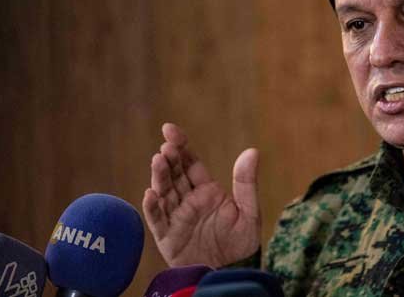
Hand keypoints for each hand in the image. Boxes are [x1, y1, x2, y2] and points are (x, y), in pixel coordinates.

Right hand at [142, 123, 260, 267]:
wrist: (228, 273)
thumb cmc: (238, 243)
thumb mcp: (249, 212)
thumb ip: (247, 183)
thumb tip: (252, 151)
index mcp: (206, 191)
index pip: (190, 163)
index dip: (180, 146)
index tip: (170, 130)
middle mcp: (188, 200)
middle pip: (174, 174)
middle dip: (169, 159)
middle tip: (166, 146)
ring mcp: (176, 217)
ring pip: (164, 192)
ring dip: (159, 176)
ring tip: (158, 160)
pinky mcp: (168, 236)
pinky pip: (157, 220)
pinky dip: (153, 207)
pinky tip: (151, 194)